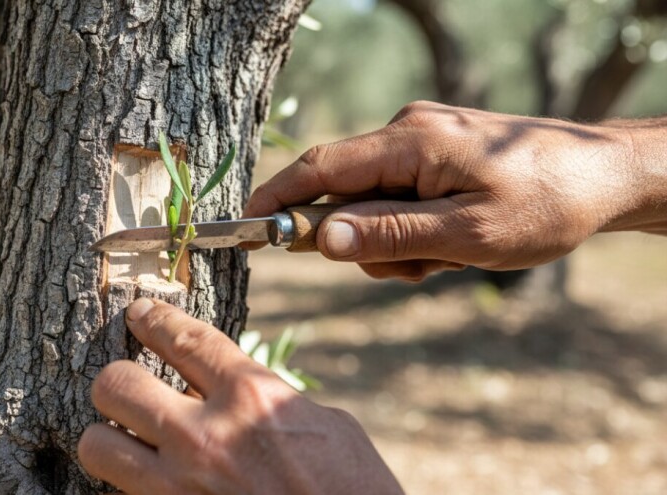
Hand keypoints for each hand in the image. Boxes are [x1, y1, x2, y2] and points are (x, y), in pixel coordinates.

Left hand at [77, 298, 403, 494]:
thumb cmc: (356, 489)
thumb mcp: (328, 425)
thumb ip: (271, 399)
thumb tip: (236, 391)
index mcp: (252, 397)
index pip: (184, 339)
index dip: (154, 318)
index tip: (141, 312)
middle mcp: (206, 437)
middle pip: (117, 384)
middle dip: (117, 379)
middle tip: (127, 383)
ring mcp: (181, 489)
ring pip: (96, 445)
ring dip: (107, 437)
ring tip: (125, 437)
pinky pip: (122, 494)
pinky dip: (129, 484)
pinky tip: (149, 479)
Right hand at [244, 101, 665, 280]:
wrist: (608, 175)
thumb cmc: (545, 203)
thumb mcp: (466, 233)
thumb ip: (388, 235)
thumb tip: (318, 239)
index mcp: (409, 143)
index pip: (320, 167)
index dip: (276, 197)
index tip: (243, 225)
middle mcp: (407, 132)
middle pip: (345, 191)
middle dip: (361, 239)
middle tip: (411, 269)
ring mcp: (423, 141)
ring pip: (373, 201)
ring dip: (395, 241)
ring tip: (445, 257)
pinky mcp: (437, 153)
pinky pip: (400, 196)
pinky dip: (413, 228)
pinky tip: (451, 242)